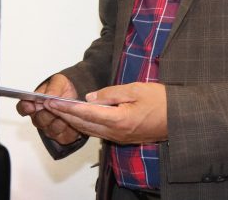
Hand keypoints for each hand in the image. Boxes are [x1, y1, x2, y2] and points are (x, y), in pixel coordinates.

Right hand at [16, 74, 82, 145]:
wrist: (76, 97)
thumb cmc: (63, 89)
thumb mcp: (59, 82)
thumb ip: (53, 88)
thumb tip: (49, 96)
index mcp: (33, 103)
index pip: (23, 108)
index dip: (25, 108)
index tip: (31, 106)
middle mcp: (39, 118)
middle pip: (39, 120)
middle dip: (49, 113)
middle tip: (57, 105)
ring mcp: (49, 129)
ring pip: (52, 129)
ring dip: (61, 120)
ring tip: (67, 111)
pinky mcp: (61, 137)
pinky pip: (65, 136)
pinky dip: (71, 128)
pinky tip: (73, 120)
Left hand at [43, 81, 167, 144]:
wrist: (180, 118)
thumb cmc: (161, 101)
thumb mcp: (135, 89)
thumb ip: (110, 93)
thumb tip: (90, 97)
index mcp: (119, 120)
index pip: (86, 113)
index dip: (66, 107)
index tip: (51, 101)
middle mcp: (117, 132)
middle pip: (84, 124)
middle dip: (64, 114)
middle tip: (47, 105)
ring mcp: (120, 137)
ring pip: (90, 130)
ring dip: (72, 121)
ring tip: (57, 110)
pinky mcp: (123, 138)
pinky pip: (99, 132)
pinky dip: (85, 125)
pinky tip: (77, 118)